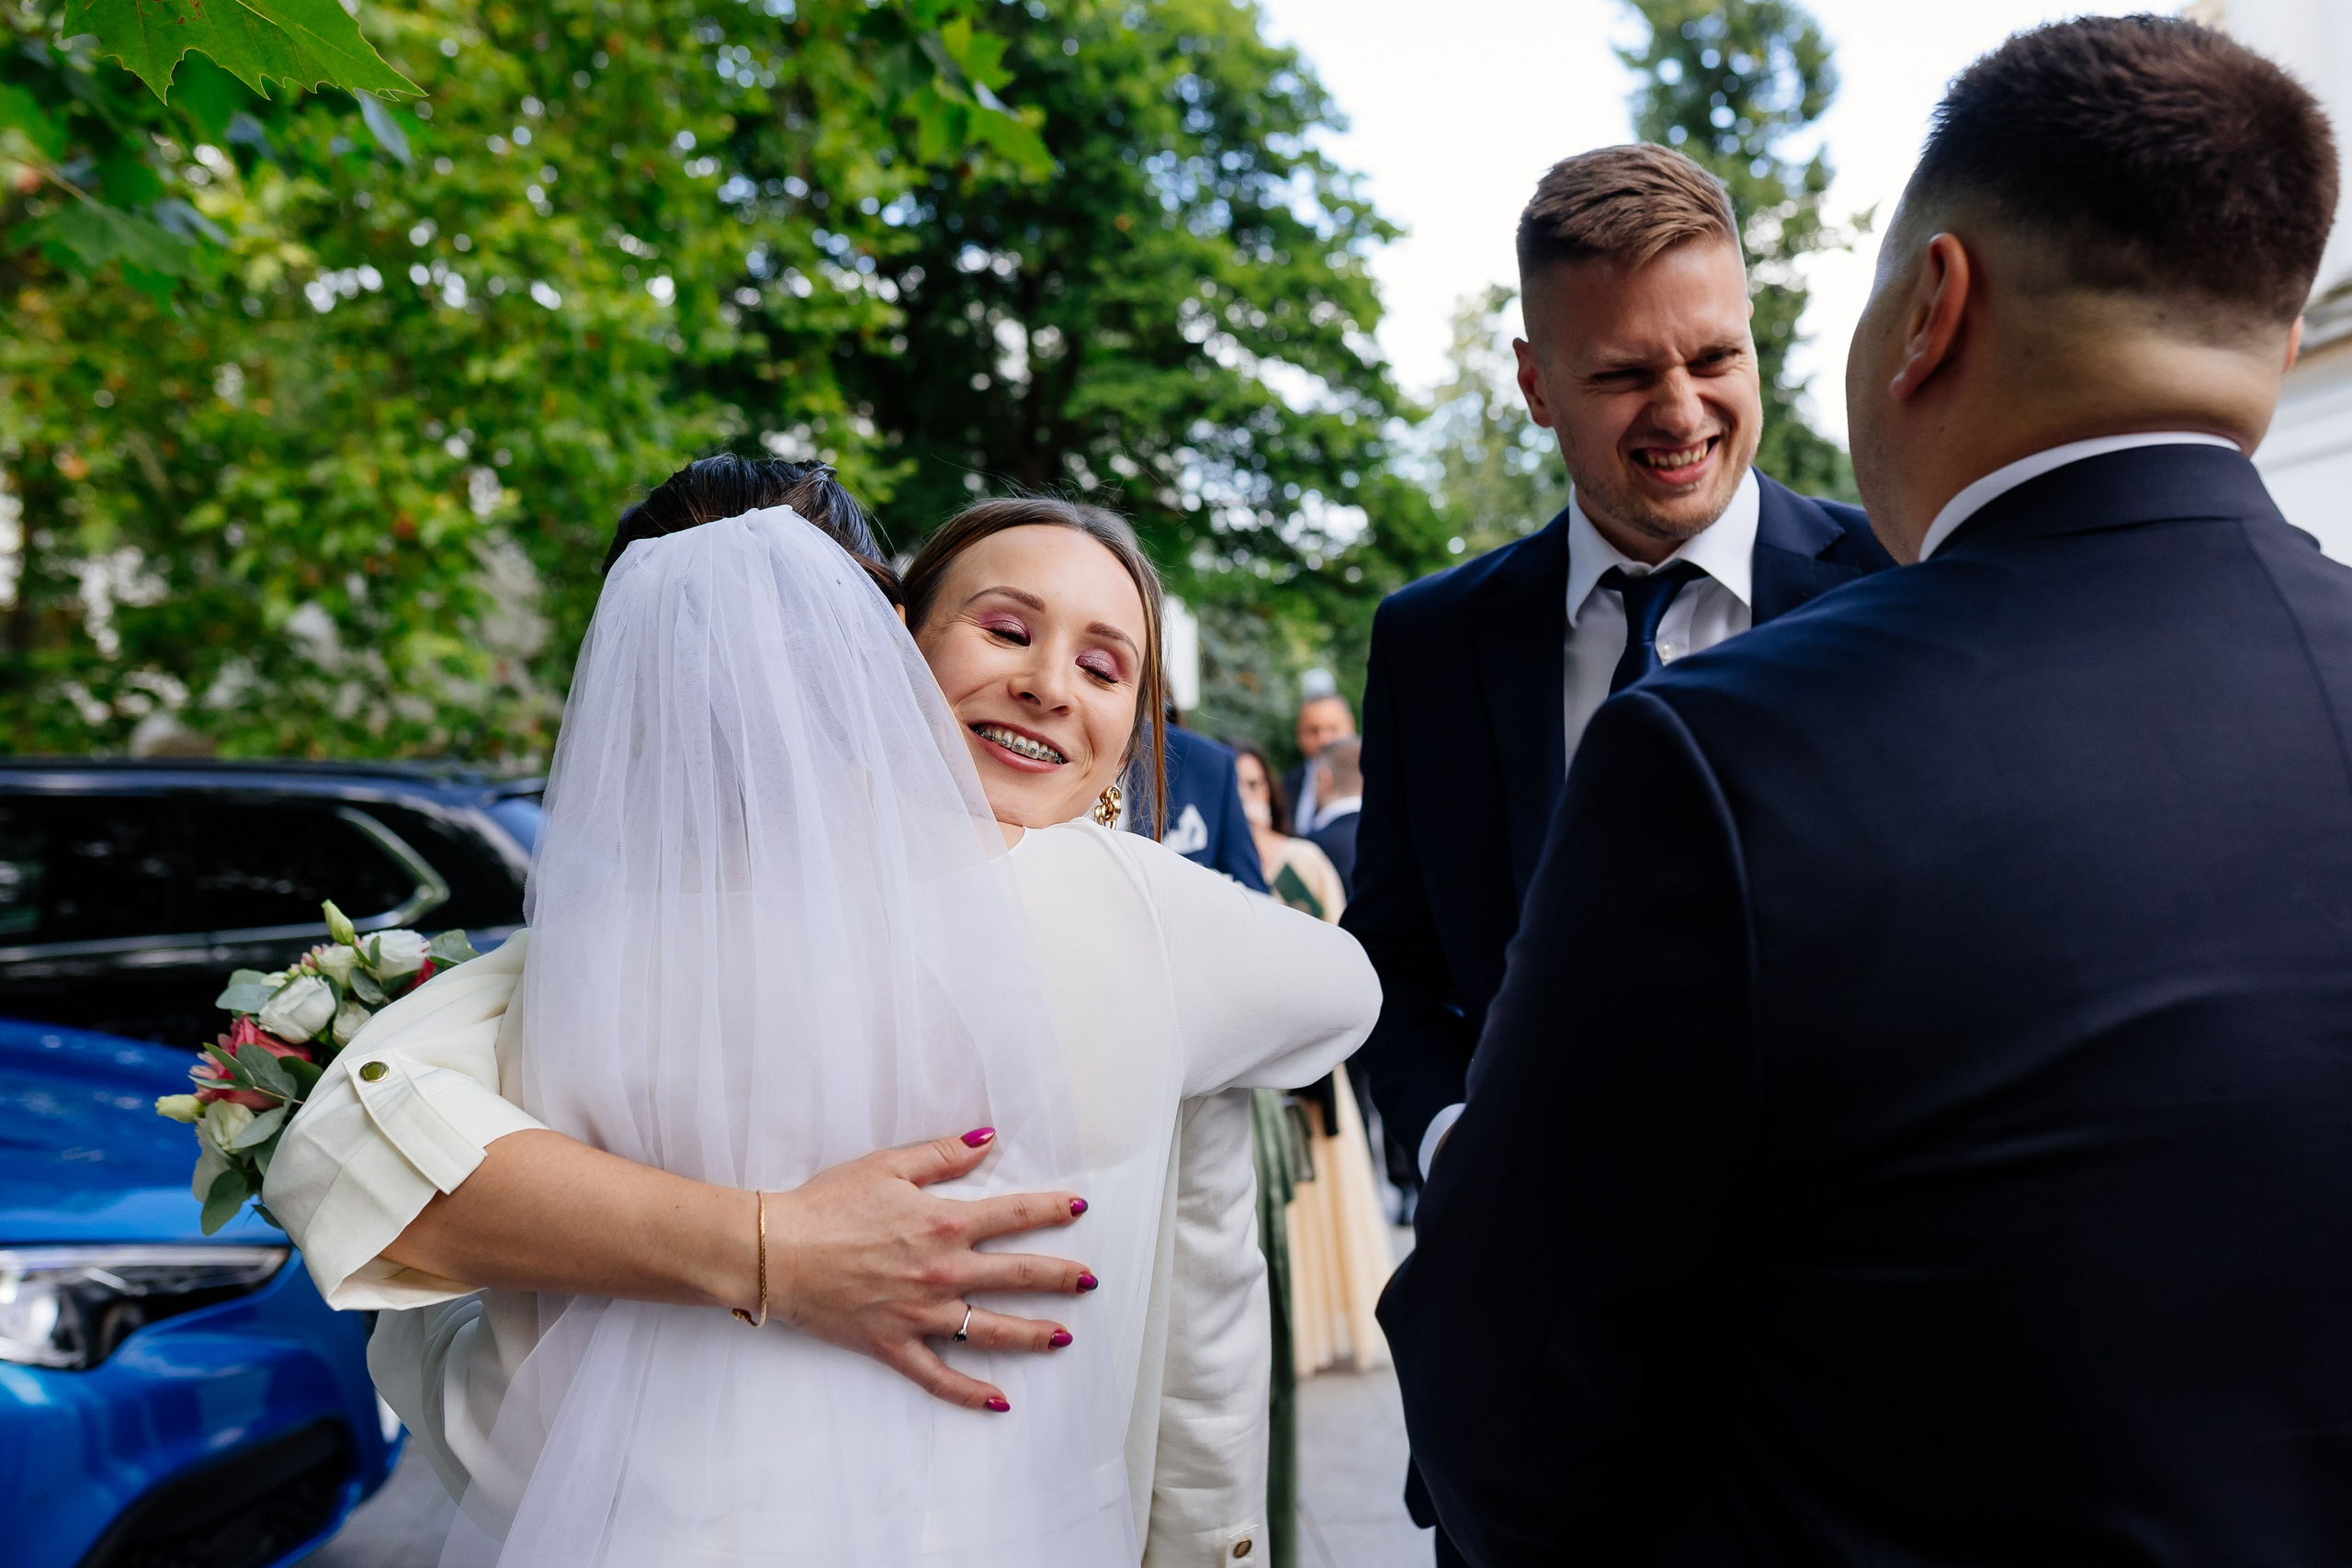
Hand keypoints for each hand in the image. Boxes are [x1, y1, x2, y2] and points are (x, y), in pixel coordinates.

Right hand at [765, 1129, 1093, 1411]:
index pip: (1013, 1215)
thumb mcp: (887, 1165)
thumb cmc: (826, 1204)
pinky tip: (999, 1399)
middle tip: (1090, 1281)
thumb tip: (987, 1140)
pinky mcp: (894, 1345)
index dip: (1051, 1210)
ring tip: (1063, 1338)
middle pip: (1017, 1275)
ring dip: (1033, 1334)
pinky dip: (970, 1391)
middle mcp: (942, 1271)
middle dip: (1060, 1277)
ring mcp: (921, 1314)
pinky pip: (940, 1376)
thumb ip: (942, 1155)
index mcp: (944, 1223)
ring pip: (991, 1330)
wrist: (777, 1252)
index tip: (1079, 1208)